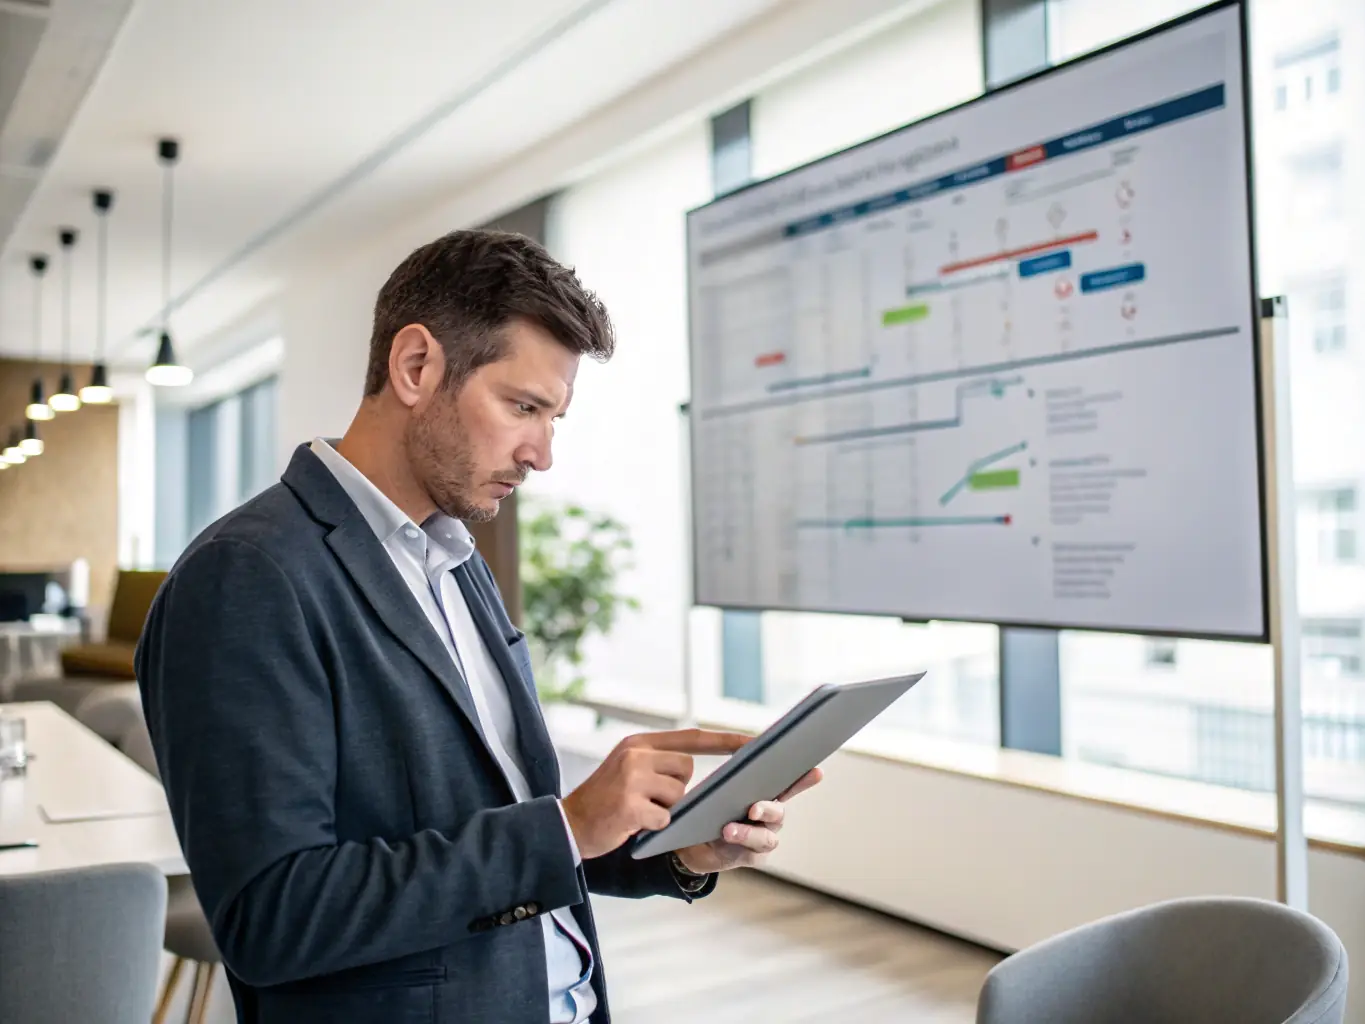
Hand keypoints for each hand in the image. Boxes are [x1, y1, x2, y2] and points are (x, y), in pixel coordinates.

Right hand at [561, 728, 751, 859]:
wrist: (567, 825)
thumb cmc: (604, 801)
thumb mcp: (626, 769)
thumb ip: (656, 762)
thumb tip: (689, 768)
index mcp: (638, 743)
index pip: (692, 737)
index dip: (725, 740)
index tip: (754, 741)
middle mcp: (635, 754)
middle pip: (686, 769)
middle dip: (676, 789)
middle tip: (648, 799)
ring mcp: (632, 778)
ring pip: (678, 795)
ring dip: (665, 809)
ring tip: (637, 811)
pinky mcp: (630, 805)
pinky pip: (664, 818)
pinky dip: (654, 827)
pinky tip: (633, 824)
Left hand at [673, 767, 822, 874]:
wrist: (689, 840)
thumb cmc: (706, 807)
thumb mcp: (713, 786)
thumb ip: (726, 774)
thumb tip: (726, 754)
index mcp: (763, 794)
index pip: (786, 784)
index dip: (802, 779)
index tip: (817, 772)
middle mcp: (768, 816)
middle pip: (778, 811)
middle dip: (767, 809)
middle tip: (752, 809)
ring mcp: (762, 837)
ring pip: (767, 836)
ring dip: (748, 832)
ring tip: (728, 829)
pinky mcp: (752, 856)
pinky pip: (753, 852)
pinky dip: (741, 844)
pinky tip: (727, 836)